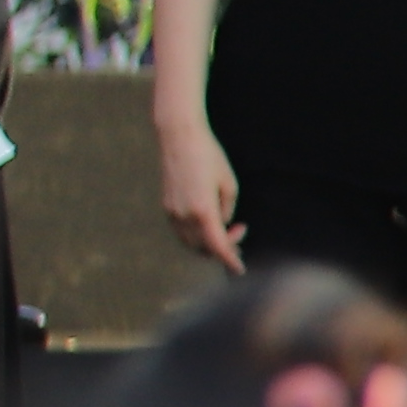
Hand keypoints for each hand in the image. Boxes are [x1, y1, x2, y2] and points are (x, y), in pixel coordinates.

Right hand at [160, 115, 244, 270]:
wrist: (179, 137)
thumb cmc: (209, 156)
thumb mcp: (229, 184)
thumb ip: (226, 210)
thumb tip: (221, 223)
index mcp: (203, 211)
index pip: (218, 247)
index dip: (230, 261)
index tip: (240, 270)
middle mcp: (184, 215)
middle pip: (203, 248)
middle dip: (223, 249)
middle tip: (240, 234)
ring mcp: (172, 211)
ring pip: (190, 242)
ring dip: (208, 243)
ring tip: (225, 230)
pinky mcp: (167, 205)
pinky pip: (181, 231)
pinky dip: (196, 235)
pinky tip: (208, 223)